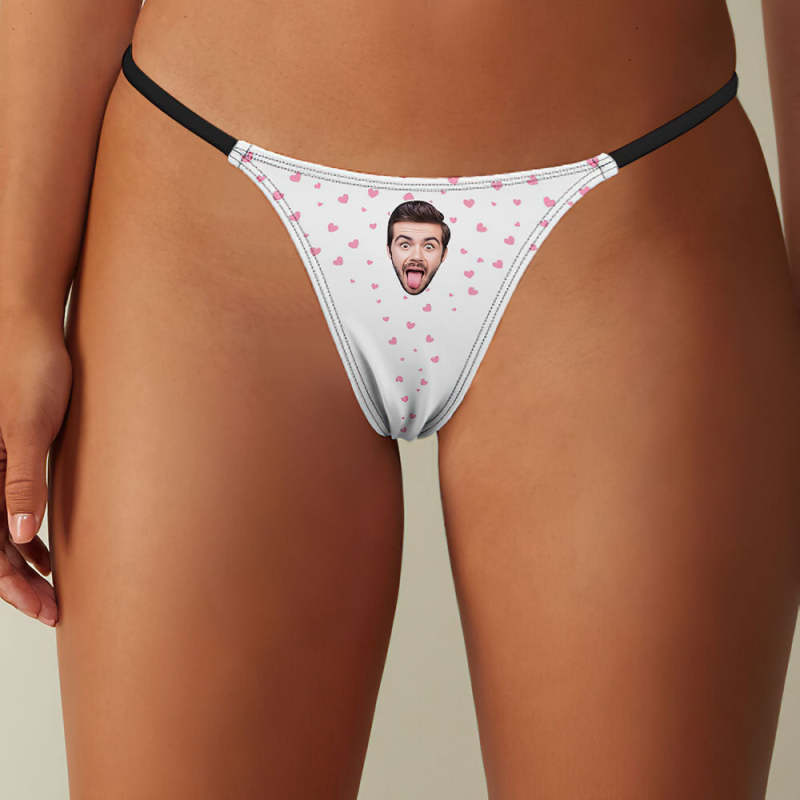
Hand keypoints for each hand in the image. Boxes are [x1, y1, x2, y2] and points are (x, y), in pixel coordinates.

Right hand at [0, 314, 71, 625]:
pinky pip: (9, 507)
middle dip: (21, 584)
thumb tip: (20, 534)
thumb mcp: (30, 426)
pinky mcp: (10, 455)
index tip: (46, 609)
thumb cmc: (31, 370)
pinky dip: (27, 534)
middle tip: (55, 611)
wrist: (30, 328)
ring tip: (55, 590)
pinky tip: (47, 550)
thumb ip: (22, 479)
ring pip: (0, 531)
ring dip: (24, 564)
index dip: (14, 585)